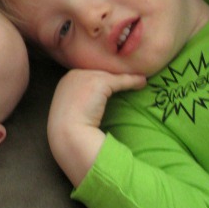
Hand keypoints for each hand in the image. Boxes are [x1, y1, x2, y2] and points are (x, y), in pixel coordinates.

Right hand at [47, 69, 145, 185]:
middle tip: (129, 80)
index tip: (113, 86)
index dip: (99, 81)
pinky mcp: (98, 82)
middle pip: (97, 73)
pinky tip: (142, 84)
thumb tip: (102, 102)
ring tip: (138, 81)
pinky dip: (132, 82)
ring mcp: (85, 76)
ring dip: (124, 79)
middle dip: (112, 77)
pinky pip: (120, 81)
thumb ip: (84, 101)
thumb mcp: (76, 110)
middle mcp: (73, 75)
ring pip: (109, 75)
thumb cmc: (71, 128)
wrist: (70, 135)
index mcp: (66, 82)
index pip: (86, 76)